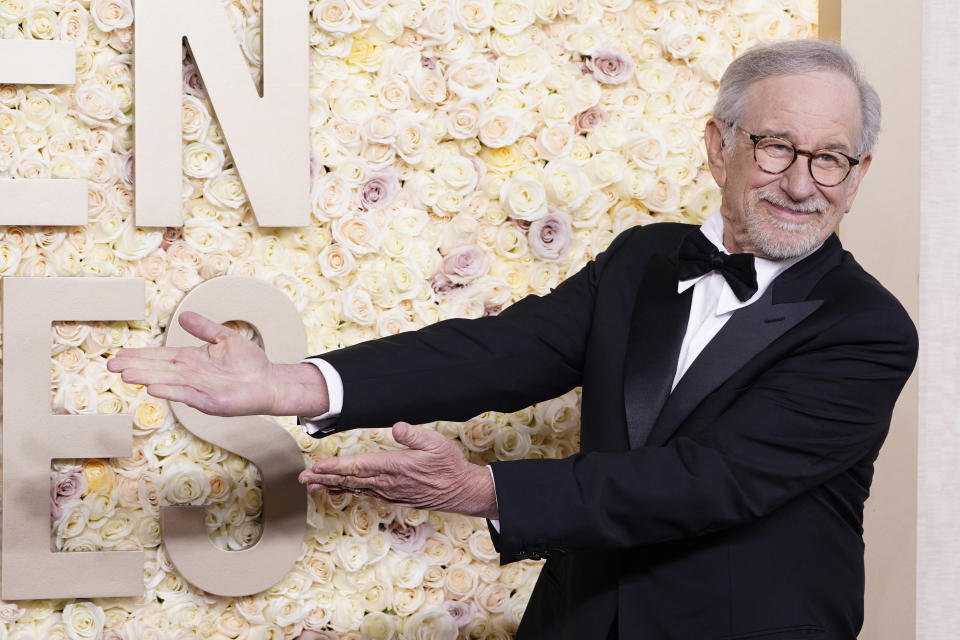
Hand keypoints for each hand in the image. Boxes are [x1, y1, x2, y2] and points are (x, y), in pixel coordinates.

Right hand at [107, 311, 328, 416]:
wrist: (269, 381)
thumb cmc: (249, 363)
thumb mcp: (225, 339)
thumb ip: (204, 328)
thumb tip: (183, 316)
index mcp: (192, 361)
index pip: (161, 357)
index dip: (141, 356)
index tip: (119, 355)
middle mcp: (192, 376)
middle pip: (159, 369)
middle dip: (136, 367)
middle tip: (112, 365)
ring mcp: (199, 389)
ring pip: (168, 382)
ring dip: (147, 378)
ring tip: (126, 375)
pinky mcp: (211, 401)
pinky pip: (188, 395)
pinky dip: (171, 392)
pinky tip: (153, 388)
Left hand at [299, 422, 498, 519]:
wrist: (460, 491)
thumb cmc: (448, 465)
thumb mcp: (436, 443)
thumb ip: (414, 435)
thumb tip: (396, 427)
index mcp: (395, 467)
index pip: (359, 466)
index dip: (336, 467)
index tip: (317, 467)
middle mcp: (388, 483)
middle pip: (350, 480)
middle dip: (325, 478)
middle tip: (303, 479)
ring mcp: (389, 492)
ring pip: (355, 488)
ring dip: (332, 485)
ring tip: (313, 484)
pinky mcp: (393, 496)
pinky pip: (365, 492)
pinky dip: (349, 490)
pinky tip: (340, 488)